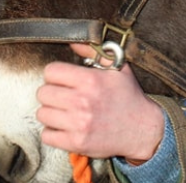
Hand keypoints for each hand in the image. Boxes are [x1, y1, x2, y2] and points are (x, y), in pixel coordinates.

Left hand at [36, 43, 164, 163]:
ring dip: (51, 113)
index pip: (51, 71)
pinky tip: (64, 127)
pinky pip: (47, 135)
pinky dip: (53, 132)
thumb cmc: (129, 98)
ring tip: (64, 112)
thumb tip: (73, 41)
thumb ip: (94, 52)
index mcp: (90, 80)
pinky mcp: (77, 143)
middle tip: (62, 96)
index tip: (61, 80)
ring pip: (42, 114)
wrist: (143, 129)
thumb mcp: (117, 68)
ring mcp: (79, 124)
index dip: (55, 74)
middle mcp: (82, 101)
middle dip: (51, 93)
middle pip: (43, 93)